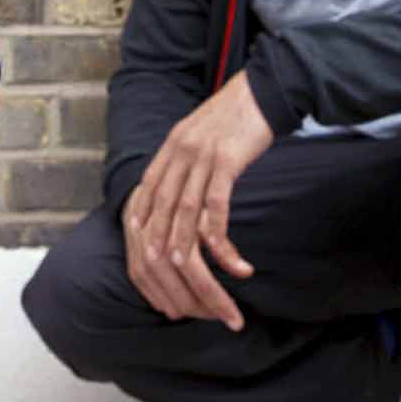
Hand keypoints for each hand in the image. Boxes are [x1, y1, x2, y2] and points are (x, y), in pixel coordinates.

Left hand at [121, 73, 274, 328]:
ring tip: (217, 303)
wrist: (263, 88)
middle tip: (193, 313)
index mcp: (160, 161)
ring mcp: (195, 162)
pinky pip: (216, 214)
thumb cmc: (234, 123)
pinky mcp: (223, 163)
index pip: (137, 223)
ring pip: (185, 229)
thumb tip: (177, 220)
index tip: (161, 297)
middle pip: (158, 233)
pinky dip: (224, 247)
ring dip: (202, 274)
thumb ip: (181, 177)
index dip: (145, 264)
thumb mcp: (196, 147)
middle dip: (173, 281)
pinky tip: (239, 268)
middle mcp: (170, 162)